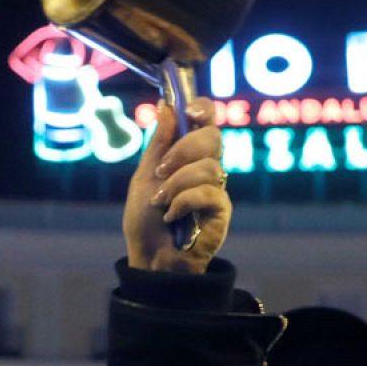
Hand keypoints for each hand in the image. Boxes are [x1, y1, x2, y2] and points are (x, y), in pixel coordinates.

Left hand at [123, 98, 228, 272]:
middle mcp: (206, 168)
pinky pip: (208, 192)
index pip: (205, 122)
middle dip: (184, 149)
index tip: (188, 110)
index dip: (202, 109)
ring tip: (160, 202)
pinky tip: (171, 216)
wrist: (150, 258)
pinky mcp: (222, 210)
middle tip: (161, 170)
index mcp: (188, 155)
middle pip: (212, 137)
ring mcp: (216, 188)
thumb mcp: (145, 176)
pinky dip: (183, 202)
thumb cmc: (145, 221)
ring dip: (177, 183)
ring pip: (209, 166)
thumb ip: (158, 143)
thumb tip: (166, 106)